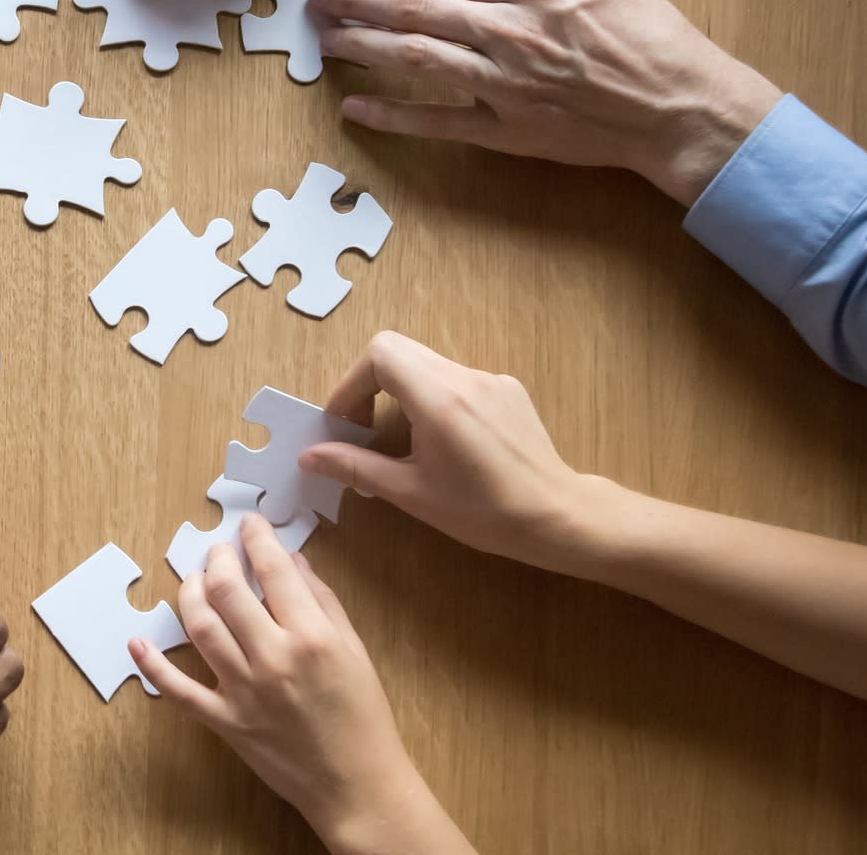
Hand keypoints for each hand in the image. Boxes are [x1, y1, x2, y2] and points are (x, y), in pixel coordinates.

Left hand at [130, 517, 472, 854]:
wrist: (356, 783)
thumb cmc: (363, 716)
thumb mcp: (354, 649)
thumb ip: (323, 600)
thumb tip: (292, 560)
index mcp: (311, 636)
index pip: (273, 569)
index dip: (257, 538)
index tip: (250, 525)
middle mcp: (273, 658)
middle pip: (227, 591)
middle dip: (218, 560)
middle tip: (218, 551)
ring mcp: (244, 691)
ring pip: (200, 628)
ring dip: (189, 594)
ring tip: (192, 579)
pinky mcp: (225, 722)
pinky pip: (179, 690)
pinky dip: (153, 666)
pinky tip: (137, 642)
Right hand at [300, 332, 592, 569]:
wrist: (557, 516)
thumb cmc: (483, 512)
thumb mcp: (411, 493)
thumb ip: (356, 467)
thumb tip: (309, 455)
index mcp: (438, 398)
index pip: (379, 354)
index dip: (351, 384)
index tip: (344, 424)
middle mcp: (464, 376)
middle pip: (399, 351)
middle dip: (370, 384)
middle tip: (364, 429)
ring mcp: (490, 378)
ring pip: (427, 364)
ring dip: (402, 392)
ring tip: (403, 441)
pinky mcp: (508, 389)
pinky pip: (457, 379)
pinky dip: (435, 399)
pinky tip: (447, 443)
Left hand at [313, 0, 783, 203]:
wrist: (682, 106)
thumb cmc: (651, 36)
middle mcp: (507, 30)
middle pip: (414, 10)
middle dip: (357, 1)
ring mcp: (503, 83)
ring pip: (415, 58)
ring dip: (363, 46)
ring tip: (326, 39)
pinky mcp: (507, 129)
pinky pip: (438, 122)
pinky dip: (393, 114)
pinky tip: (355, 108)